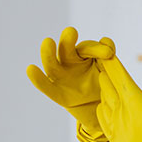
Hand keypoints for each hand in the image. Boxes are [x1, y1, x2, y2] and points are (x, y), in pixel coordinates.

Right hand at [26, 26, 115, 141]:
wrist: (104, 110)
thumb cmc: (106, 86)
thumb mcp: (110, 72)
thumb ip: (108, 59)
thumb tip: (106, 45)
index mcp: (84, 55)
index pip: (88, 47)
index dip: (97, 49)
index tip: (109, 54)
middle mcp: (70, 62)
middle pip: (66, 49)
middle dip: (67, 40)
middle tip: (72, 32)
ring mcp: (62, 77)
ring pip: (52, 64)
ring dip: (49, 53)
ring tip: (48, 42)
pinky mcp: (57, 93)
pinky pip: (46, 86)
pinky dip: (38, 79)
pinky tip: (31, 69)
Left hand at [97, 56, 141, 141]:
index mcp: (136, 102)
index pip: (118, 75)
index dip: (111, 61)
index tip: (106, 50)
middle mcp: (122, 114)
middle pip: (107, 87)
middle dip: (106, 73)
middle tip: (101, 62)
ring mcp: (117, 130)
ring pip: (104, 103)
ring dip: (104, 91)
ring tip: (104, 83)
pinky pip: (103, 122)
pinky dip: (103, 110)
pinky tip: (106, 108)